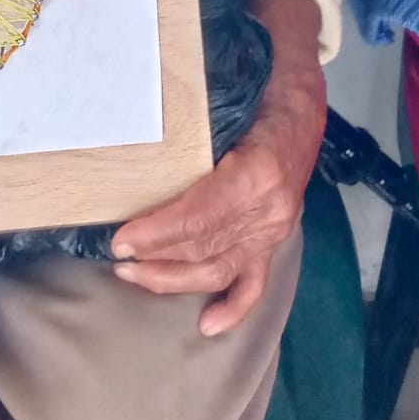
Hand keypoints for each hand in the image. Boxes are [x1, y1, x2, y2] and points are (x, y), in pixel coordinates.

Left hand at [111, 0, 325, 335]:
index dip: (159, 232)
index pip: (202, 216)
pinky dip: (235, 308)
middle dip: (156, 257)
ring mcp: (275, 230)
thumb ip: (190, 124)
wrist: (301, 102)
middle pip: (206, 247)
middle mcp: (271, 209)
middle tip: (118, 257)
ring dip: (175, 279)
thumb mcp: (225, 98)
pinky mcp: (275, 240)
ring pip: (222, 269)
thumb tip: (133, 137)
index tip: (122, 240)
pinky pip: (257, 283)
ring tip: (134, 277)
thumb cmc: (258, 92)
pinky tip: (208, 326)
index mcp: (259, 171)